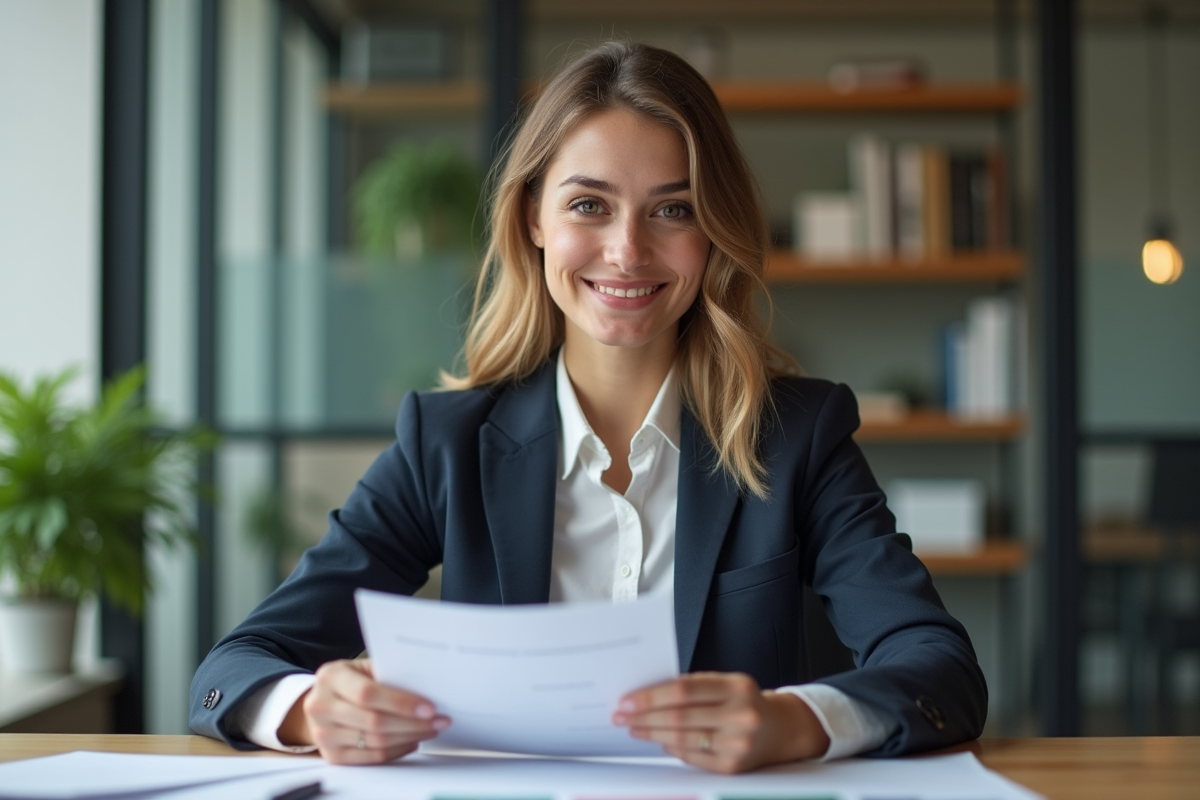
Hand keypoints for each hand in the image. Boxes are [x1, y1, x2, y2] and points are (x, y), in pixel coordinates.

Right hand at [278, 658, 450, 763]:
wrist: (320, 702)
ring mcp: (323, 734)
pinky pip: (371, 757)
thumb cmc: (350, 681)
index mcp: (330, 677)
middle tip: (439, 720)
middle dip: (412, 723)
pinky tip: (412, 741)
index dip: (400, 703)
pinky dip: (397, 750)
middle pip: (374, 722)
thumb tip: (428, 686)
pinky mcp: (331, 755)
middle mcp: (320, 706)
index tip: (429, 708)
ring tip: (430, 729)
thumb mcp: (362, 668)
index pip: (368, 693)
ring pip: (375, 742)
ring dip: (409, 737)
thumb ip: (388, 674)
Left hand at [612, 672, 829, 773]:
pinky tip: (659, 740)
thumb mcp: (727, 684)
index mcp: (738, 687)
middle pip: (680, 716)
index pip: (684, 689)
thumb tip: (647, 695)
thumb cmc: (744, 701)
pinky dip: (671, 748)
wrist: (780, 730)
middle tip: (621, 716)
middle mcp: (741, 715)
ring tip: (634, 728)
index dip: (651, 696)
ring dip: (651, 734)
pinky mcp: (732, 767)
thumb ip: (694, 686)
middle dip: (644, 717)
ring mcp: (738, 744)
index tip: (627, 700)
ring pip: (682, 739)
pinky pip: (691, 757)